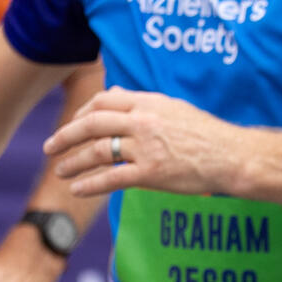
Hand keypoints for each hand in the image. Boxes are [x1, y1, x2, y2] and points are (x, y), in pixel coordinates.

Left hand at [46, 87, 244, 198]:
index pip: (104, 100)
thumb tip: (114, 92)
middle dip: (66, 135)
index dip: (82, 112)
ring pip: (98, 152)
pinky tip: (77, 189)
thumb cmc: (206, 133)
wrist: (231, 156)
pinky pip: (112, 178)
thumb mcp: (174, 108)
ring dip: (74, 162)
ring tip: (60, 170)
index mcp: (150, 103)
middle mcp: (144, 122)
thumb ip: (143, 102)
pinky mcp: (151, 173)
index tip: (73, 124)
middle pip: (92, 124)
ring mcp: (147, 148)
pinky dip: (90, 184)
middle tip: (50, 146)